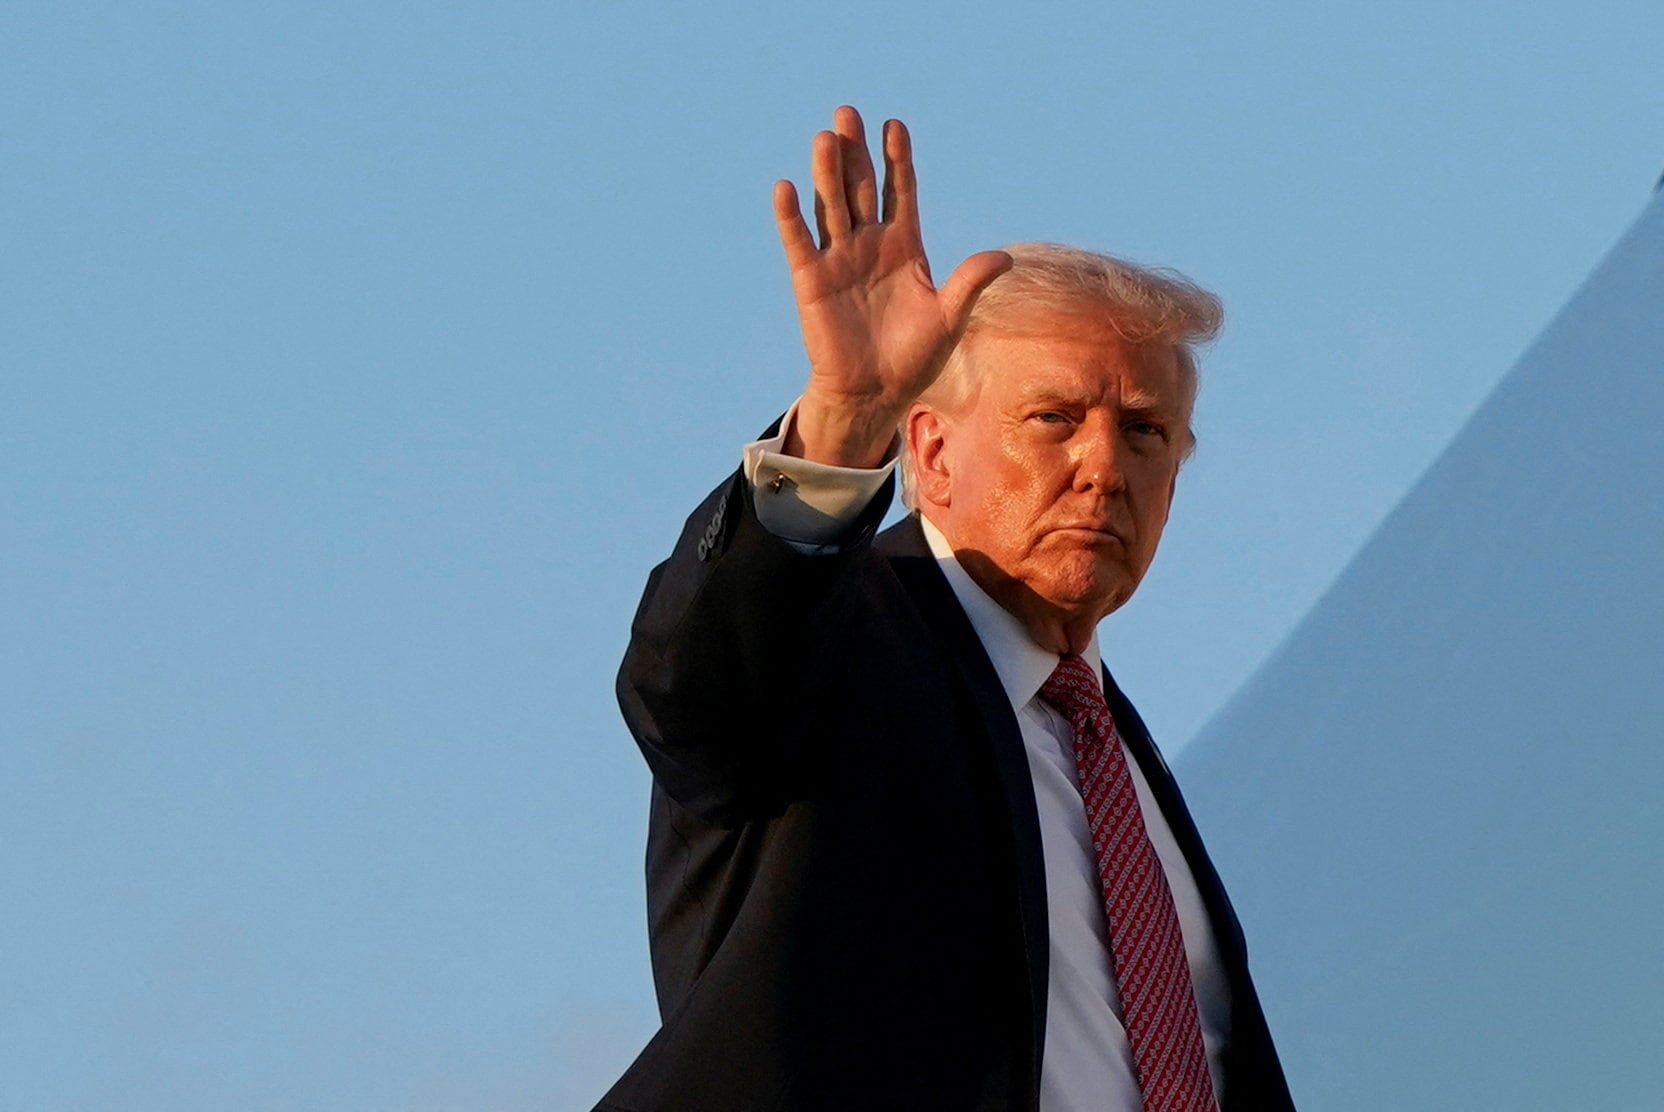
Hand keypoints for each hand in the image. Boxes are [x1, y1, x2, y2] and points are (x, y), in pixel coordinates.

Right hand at [774, 106, 1010, 467]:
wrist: (874, 393)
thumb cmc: (915, 358)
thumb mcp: (949, 318)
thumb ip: (969, 283)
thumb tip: (1004, 257)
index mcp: (904, 246)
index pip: (899, 191)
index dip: (897, 160)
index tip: (895, 126)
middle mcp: (869, 245)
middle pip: (860, 188)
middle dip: (856, 152)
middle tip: (848, 113)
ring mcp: (839, 259)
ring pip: (831, 207)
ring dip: (827, 173)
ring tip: (826, 138)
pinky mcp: (811, 280)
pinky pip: (800, 242)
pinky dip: (792, 217)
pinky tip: (786, 187)